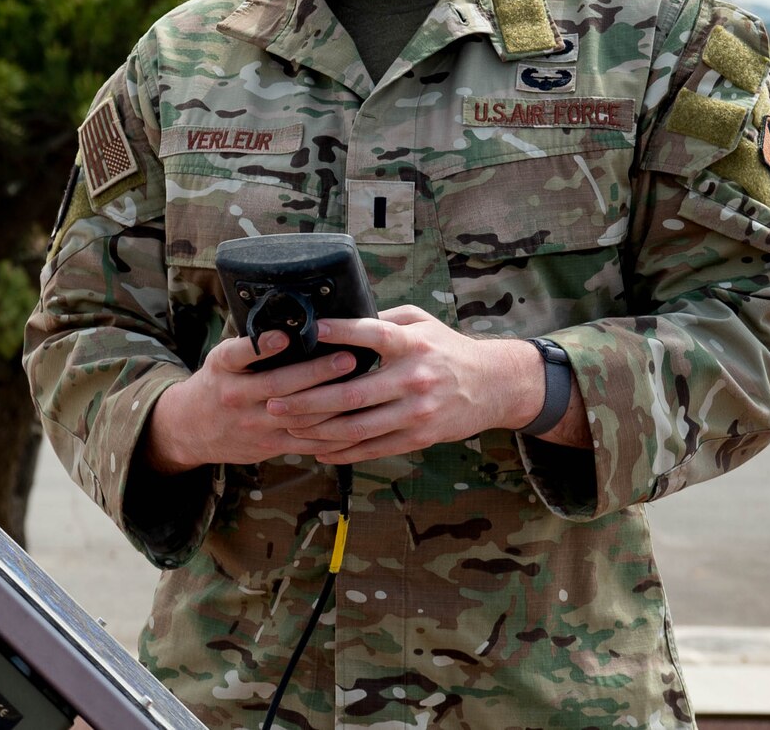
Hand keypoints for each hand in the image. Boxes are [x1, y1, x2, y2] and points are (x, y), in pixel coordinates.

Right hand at [139, 331, 366, 474]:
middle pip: (277, 385)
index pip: (238, 354)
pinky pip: (303, 440)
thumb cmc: (218, 383)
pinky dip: (329, 432)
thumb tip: (292, 319)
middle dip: (315, 372)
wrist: (192, 428)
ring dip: (329, 402)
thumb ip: (250, 345)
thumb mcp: (221, 359)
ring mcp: (253, 423)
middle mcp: (236, 395)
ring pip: (296, 415)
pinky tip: (351, 420)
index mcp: (223, 368)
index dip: (262, 346)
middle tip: (346, 358)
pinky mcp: (267, 445)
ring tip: (358, 387)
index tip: (284, 336)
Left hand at [260, 305, 543, 461]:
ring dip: (318, 430)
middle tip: (275, 400)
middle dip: (308, 400)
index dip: (339, 332)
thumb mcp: (421, 322)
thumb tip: (339, 317)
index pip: (371, 335)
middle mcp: (414, 379)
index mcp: (412, 344)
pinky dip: (343, 451)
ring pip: (358, 427)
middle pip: (352, 393)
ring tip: (289, 427)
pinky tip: (318, 450)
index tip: (308, 331)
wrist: (494, 386)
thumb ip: (383, 320)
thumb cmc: (447, 348)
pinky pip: (374, 448)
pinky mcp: (419, 437)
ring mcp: (416, 412)